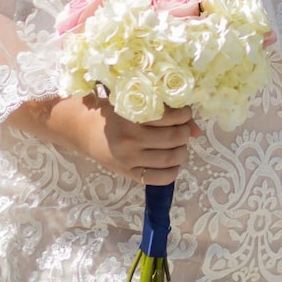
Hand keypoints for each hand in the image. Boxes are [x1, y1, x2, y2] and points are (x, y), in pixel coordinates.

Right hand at [28, 93, 202, 185]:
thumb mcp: (134, 104)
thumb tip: (197, 129)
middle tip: (183, 129)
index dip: (185, 114)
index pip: (170, 116)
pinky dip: (173, 172)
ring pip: (169, 158)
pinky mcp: (128, 173)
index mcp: (131, 115)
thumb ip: (166, 112)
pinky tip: (173, 163)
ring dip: (182, 151)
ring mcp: (128, 158)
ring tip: (180, 145)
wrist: (85, 130)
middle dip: (185, 133)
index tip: (185, 112)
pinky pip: (159, 178)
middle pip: (173, 138)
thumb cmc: (113, 112)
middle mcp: (130, 138)